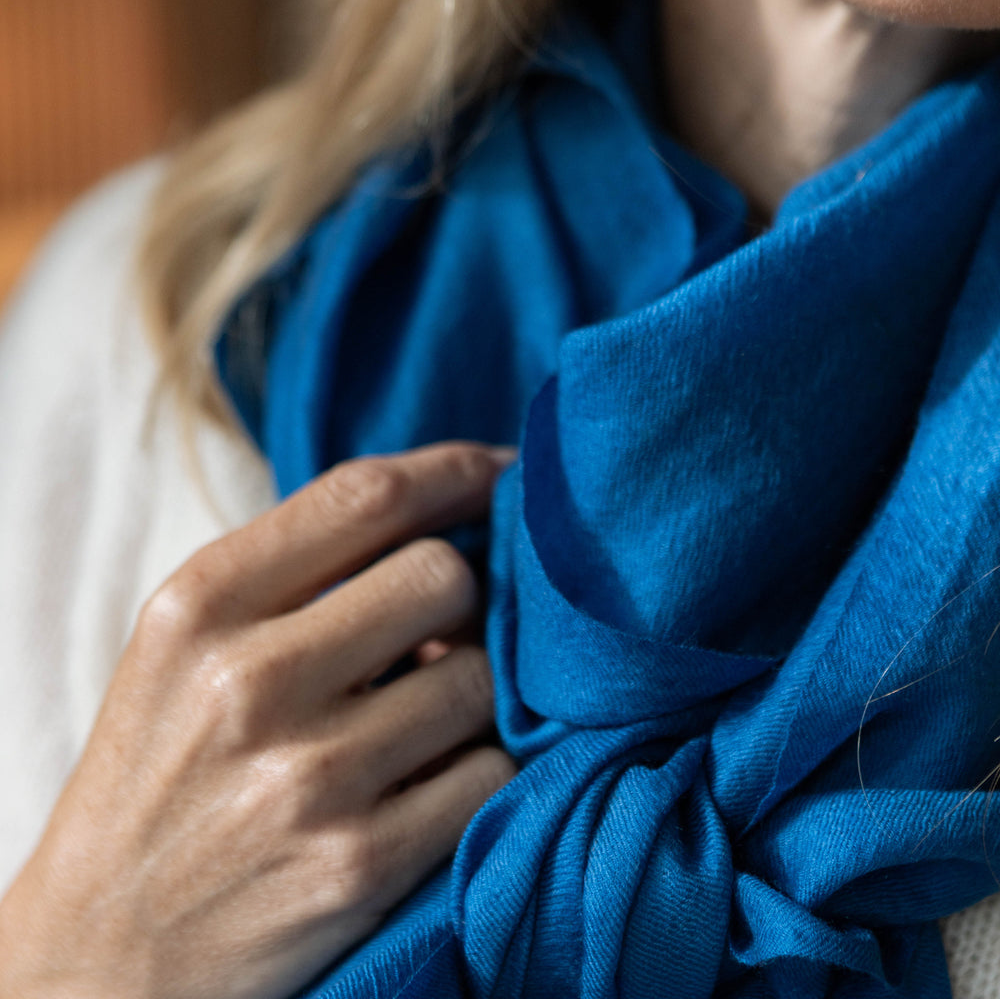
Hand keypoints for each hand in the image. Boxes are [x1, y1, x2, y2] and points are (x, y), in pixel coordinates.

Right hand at [0, 442, 516, 998]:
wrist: (104, 953)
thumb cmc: (159, 775)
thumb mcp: (187, 647)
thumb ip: (300, 574)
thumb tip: (450, 530)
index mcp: (201, 605)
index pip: (366, 496)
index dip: (457, 472)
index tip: (504, 471)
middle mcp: (251, 682)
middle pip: (443, 576)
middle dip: (462, 596)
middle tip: (438, 631)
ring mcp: (310, 777)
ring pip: (481, 678)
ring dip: (471, 692)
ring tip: (420, 717)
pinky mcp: (361, 865)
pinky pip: (489, 773)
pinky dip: (478, 769)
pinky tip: (430, 781)